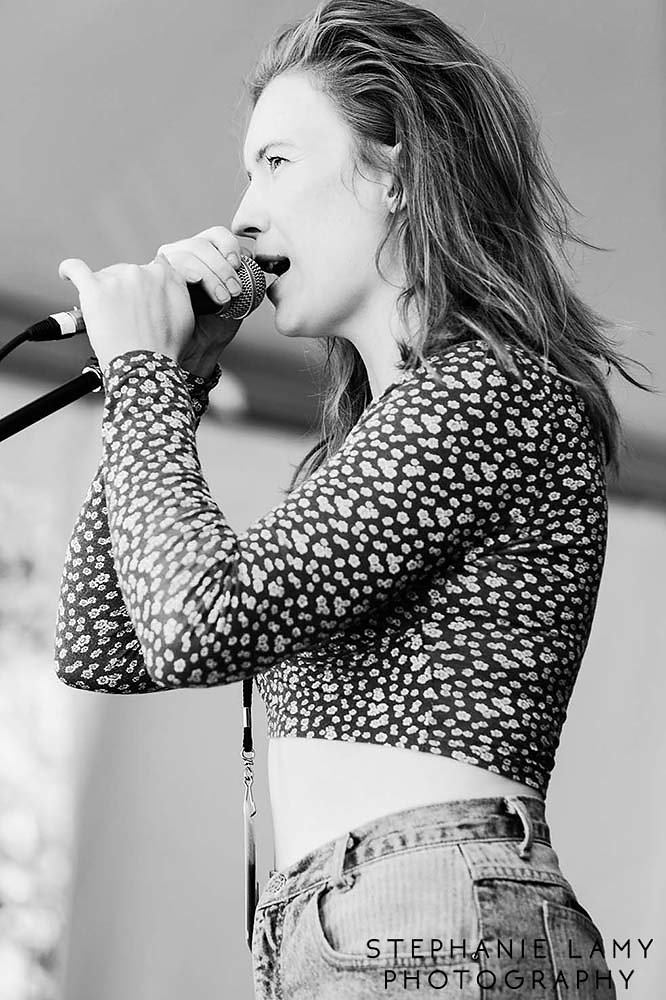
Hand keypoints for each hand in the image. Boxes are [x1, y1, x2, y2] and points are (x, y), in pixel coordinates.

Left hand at [58, 226, 245, 377]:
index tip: (140, 298)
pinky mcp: (93, 288)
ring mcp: (116, 279)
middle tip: (125, 316)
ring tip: (107, 316)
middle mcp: (140, 272)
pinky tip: (67, 275)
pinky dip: (69, 270)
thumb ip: (176, 289)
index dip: (144, 287)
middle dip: (124, 292)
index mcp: (162, 275)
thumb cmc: (164, 348)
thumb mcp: (185, 315)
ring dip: (104, 292)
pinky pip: (75, 269)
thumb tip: (166, 275)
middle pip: (125, 273)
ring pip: (104, 276)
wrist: (144, 365)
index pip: (150, 269)